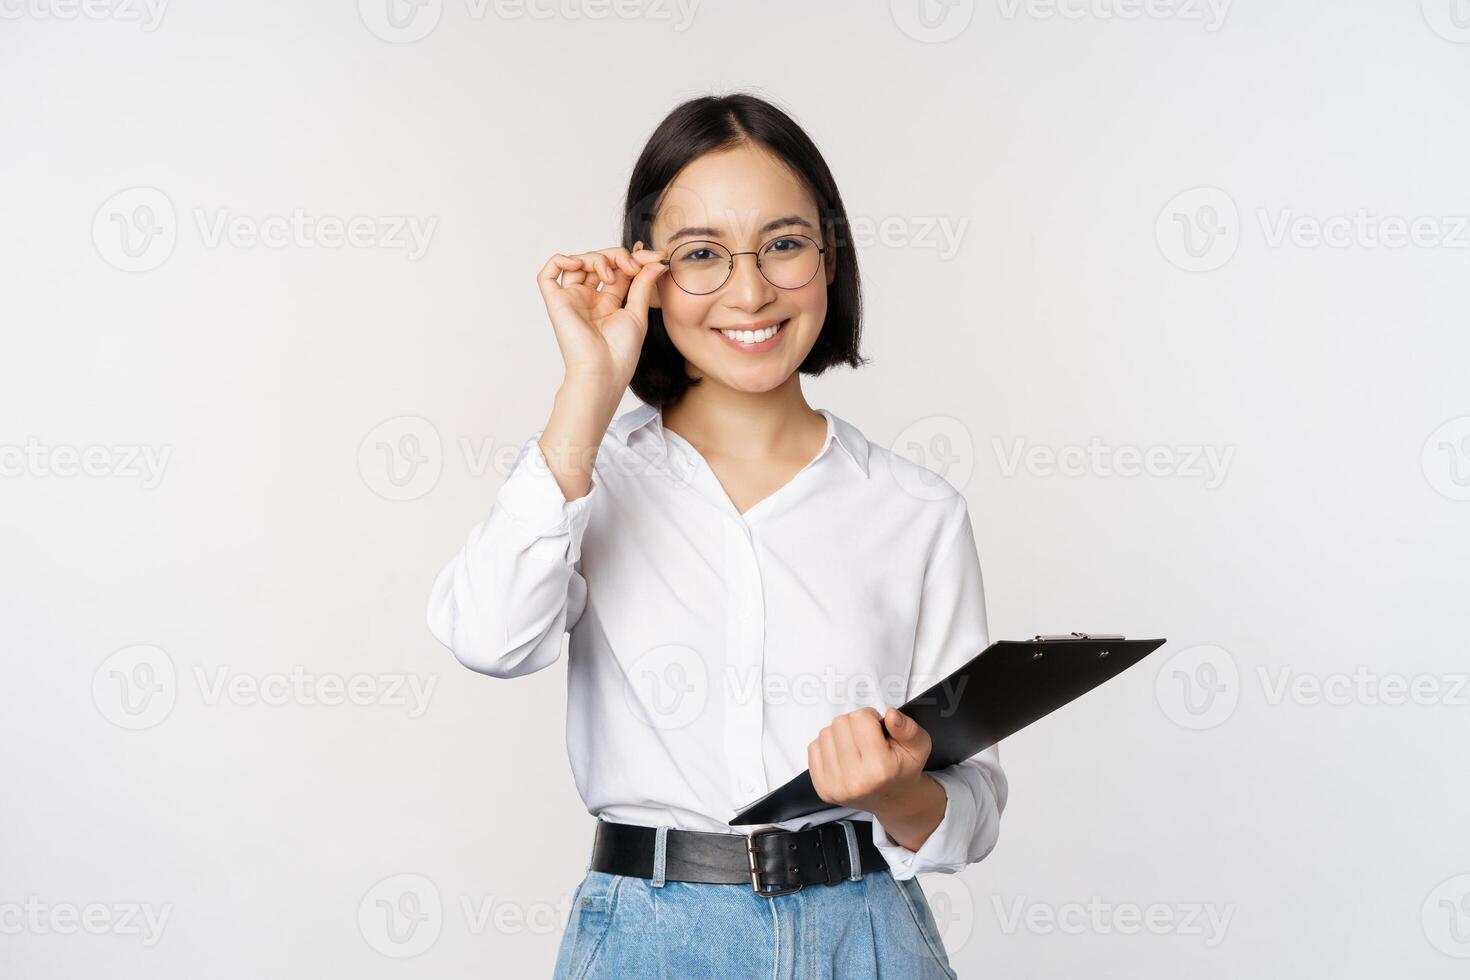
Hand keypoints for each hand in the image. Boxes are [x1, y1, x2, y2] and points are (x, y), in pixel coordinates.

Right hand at [536, 243, 668, 390]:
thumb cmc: (620, 352)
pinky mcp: (556, 302)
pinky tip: (578, 263)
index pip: (619, 269)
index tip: (658, 257)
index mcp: (608, 302)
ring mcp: (572, 299)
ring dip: (597, 258)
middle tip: (634, 266)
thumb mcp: (637, 312)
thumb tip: (656, 261)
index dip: (636, 259)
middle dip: (618, 256)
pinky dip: (560, 260)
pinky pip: (548, 274)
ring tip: (611, 275)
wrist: (603, 372)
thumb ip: (643, 284)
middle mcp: (588, 299)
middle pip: (599, 261)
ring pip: (578, 262)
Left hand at [808, 706, 931, 814]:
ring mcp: (834, 786)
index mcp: (880, 769)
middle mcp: (855, 780)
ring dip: (840, 735)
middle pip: (840, 723)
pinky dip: (827, 747)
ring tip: (855, 748)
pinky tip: (843, 756)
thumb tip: (891, 715)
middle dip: (854, 725)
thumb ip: (908, 728)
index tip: (878, 732)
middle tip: (866, 740)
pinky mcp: (821, 787)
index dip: (871, 718)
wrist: (891, 798)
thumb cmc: (902, 769)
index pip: (861, 718)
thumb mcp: (918, 747)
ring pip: (825, 733)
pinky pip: (813, 748)